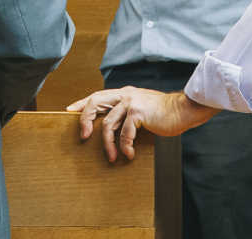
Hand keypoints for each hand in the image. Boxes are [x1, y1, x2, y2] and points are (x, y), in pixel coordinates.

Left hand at [67, 87, 216, 161]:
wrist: (183, 110)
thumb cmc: (163, 113)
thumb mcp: (142, 108)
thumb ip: (127, 113)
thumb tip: (114, 128)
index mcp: (124, 94)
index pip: (97, 95)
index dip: (82, 103)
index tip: (69, 111)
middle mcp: (125, 95)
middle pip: (95, 103)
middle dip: (85, 120)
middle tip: (84, 137)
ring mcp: (131, 102)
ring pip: (109, 124)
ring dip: (108, 144)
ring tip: (111, 157)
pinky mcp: (138, 112)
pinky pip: (124, 133)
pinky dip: (125, 146)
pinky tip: (129, 154)